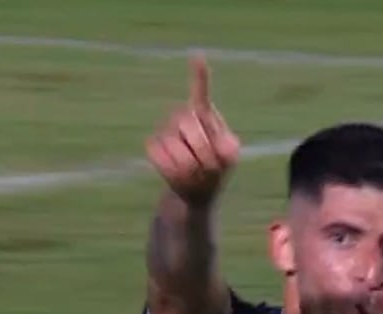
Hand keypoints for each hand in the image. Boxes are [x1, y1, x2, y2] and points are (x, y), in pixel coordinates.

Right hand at [146, 55, 240, 203]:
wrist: (199, 187)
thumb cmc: (217, 168)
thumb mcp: (228, 158)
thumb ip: (227, 148)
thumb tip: (223, 146)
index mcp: (204, 115)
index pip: (200, 93)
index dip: (199, 76)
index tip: (197, 57)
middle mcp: (183, 117)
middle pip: (187, 122)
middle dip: (204, 149)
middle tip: (212, 166)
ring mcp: (166, 129)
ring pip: (174, 144)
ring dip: (191, 165)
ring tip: (199, 173)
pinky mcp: (154, 145)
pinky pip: (160, 156)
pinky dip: (173, 170)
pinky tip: (181, 176)